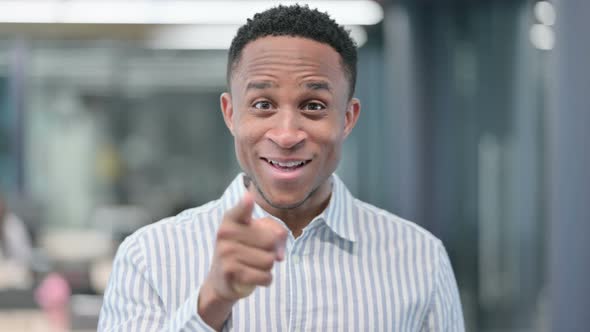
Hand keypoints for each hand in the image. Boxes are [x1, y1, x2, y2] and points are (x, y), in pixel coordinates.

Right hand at [198, 191, 286, 328]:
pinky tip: (254, 276)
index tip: (248, 197)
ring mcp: (226, 252)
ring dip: (267, 267)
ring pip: (269, 260)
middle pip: (271, 240)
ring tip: (253, 265)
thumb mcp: (258, 235)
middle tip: (257, 254)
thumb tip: (279, 254)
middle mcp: (225, 233)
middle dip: (271, 251)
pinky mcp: (230, 271)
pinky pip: (264, 276)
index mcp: (232, 219)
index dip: (246, 204)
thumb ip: (275, 233)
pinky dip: (265, 279)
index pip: (242, 209)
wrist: (221, 280)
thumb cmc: (244, 251)